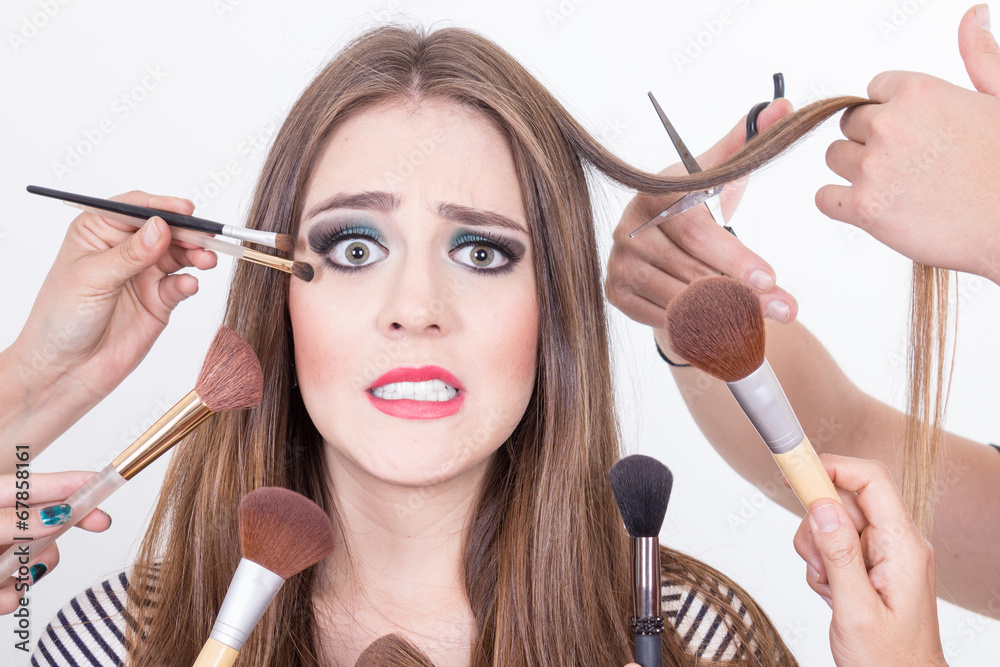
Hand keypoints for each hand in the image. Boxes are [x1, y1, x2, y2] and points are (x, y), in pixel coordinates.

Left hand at [0, 471, 111, 613]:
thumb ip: (15, 521)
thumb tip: (59, 515)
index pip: (46, 486)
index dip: (80, 485)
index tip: (108, 486)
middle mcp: (3, 524)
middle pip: (49, 525)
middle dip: (59, 536)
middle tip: (98, 528)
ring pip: (34, 560)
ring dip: (27, 576)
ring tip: (6, 585)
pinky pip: (14, 588)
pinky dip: (10, 596)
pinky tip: (1, 599)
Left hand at [2, 191, 215, 450]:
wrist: (65, 370)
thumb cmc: (60, 320)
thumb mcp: (92, 278)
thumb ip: (130, 253)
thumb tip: (160, 227)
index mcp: (98, 232)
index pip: (134, 208)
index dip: (161, 206)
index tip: (185, 210)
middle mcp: (124, 250)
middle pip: (164, 230)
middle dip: (187, 232)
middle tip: (205, 237)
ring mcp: (143, 275)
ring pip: (179, 255)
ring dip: (195, 255)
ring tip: (206, 260)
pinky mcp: (159, 301)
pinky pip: (180, 285)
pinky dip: (189, 283)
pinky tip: (188, 285)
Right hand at [605, 100, 797, 359]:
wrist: (658, 236)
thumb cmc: (694, 203)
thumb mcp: (720, 172)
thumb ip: (751, 142)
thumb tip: (784, 107)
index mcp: (655, 191)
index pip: (696, 230)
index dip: (734, 257)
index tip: (771, 279)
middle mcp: (628, 226)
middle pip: (690, 269)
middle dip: (743, 294)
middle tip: (785, 308)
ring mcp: (618, 261)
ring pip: (678, 300)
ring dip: (724, 316)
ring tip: (762, 322)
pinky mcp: (614, 291)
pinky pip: (660, 318)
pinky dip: (695, 329)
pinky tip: (723, 331)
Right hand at [793, 455, 946, 666]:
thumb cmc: (890, 661)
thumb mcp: (856, 609)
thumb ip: (839, 554)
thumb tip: (821, 506)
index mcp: (903, 546)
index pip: (871, 480)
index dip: (832, 467)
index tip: (795, 470)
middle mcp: (896, 543)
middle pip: (844, 501)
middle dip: (817, 525)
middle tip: (815, 560)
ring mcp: (883, 554)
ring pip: (833, 523)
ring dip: (817, 551)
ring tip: (827, 587)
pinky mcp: (869, 566)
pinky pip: (834, 546)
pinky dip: (821, 566)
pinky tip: (831, 594)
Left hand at [817, 5, 999, 283]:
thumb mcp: (999, 98)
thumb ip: (978, 56)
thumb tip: (972, 15)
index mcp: (918, 92)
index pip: (873, 91)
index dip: (890, 113)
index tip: (912, 132)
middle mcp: (889, 125)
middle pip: (850, 124)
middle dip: (871, 140)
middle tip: (906, 163)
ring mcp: (872, 167)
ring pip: (834, 157)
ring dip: (855, 170)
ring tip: (895, 185)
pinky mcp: (863, 208)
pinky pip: (824, 198)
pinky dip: (840, 203)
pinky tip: (872, 206)